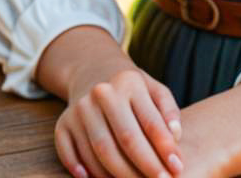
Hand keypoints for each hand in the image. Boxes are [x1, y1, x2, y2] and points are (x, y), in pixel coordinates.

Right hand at [55, 64, 184, 177]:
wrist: (93, 73)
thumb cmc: (132, 90)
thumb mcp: (153, 89)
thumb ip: (168, 110)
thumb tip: (176, 136)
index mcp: (128, 82)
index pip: (149, 121)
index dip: (165, 148)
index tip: (178, 167)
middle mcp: (101, 93)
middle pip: (125, 139)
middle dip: (147, 166)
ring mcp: (79, 109)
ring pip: (100, 151)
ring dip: (120, 175)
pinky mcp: (63, 124)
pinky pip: (71, 154)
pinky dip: (83, 171)